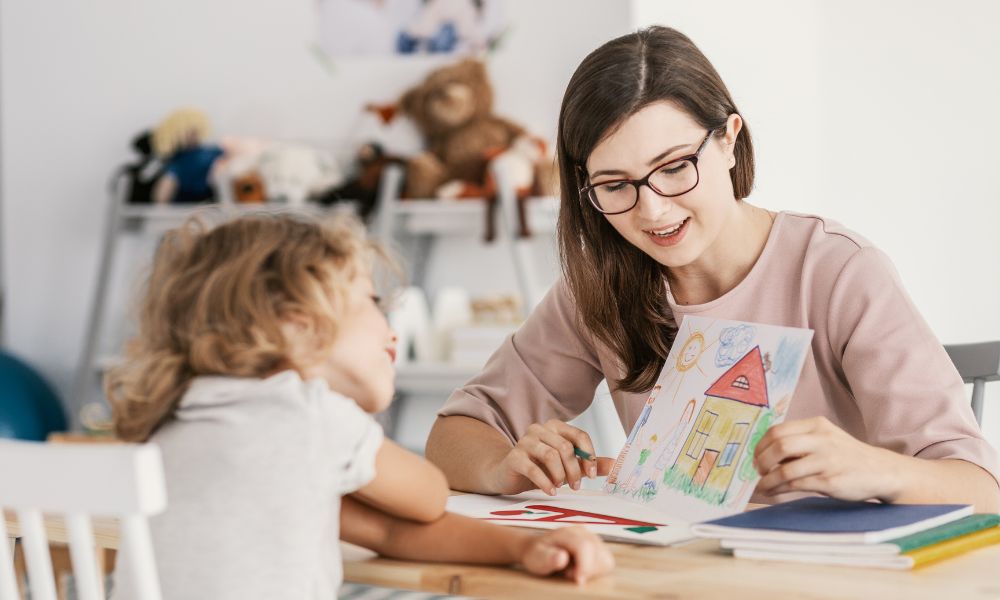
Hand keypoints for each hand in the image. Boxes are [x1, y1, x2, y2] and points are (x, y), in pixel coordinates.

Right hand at [489, 419, 613, 494]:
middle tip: (576, 486)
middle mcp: (539, 430)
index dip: (589, 455)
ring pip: (550, 455)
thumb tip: (615, 465)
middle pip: (565, 447)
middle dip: (575, 470)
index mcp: (555, 427)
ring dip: (560, 475)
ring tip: (561, 486)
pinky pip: (533, 468)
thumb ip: (589, 464)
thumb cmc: (541, 468)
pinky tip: (551, 491)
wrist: (509, 475)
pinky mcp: (514, 457)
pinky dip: (545, 482)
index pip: (579, 435)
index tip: (593, 474)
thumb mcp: (568, 466)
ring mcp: (524, 442)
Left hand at [519, 526, 614, 583]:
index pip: (585, 546)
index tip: (577, 580)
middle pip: (598, 553)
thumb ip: (548, 558)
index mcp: (568, 532)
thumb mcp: (536, 557)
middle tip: (569, 573)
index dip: (584, 566)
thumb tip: (562, 557)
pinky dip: (597, 570)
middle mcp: (583, 532)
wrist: (537, 549)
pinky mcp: (597, 547)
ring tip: (575, 570)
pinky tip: (582, 569)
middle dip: (587, 569)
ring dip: (593, 570)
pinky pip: (606, 562)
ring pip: (606, 558)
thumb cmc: (537, 554)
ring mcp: (592, 538)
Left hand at [754, 416, 901, 500]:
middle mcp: (822, 440)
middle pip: (779, 446)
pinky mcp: (830, 481)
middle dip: (761, 461)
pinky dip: (780, 489)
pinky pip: (796, 485)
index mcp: (817, 425)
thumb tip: (763, 453)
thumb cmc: (846, 456)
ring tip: (762, 486)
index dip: (760, 445)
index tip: (755, 457)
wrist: (882, 471)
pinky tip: (774, 492)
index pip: (777, 431)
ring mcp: (827, 460)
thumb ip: (800, 441)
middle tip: (757, 471)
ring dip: (768, 480)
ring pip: (785, 469)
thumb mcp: (825, 438)